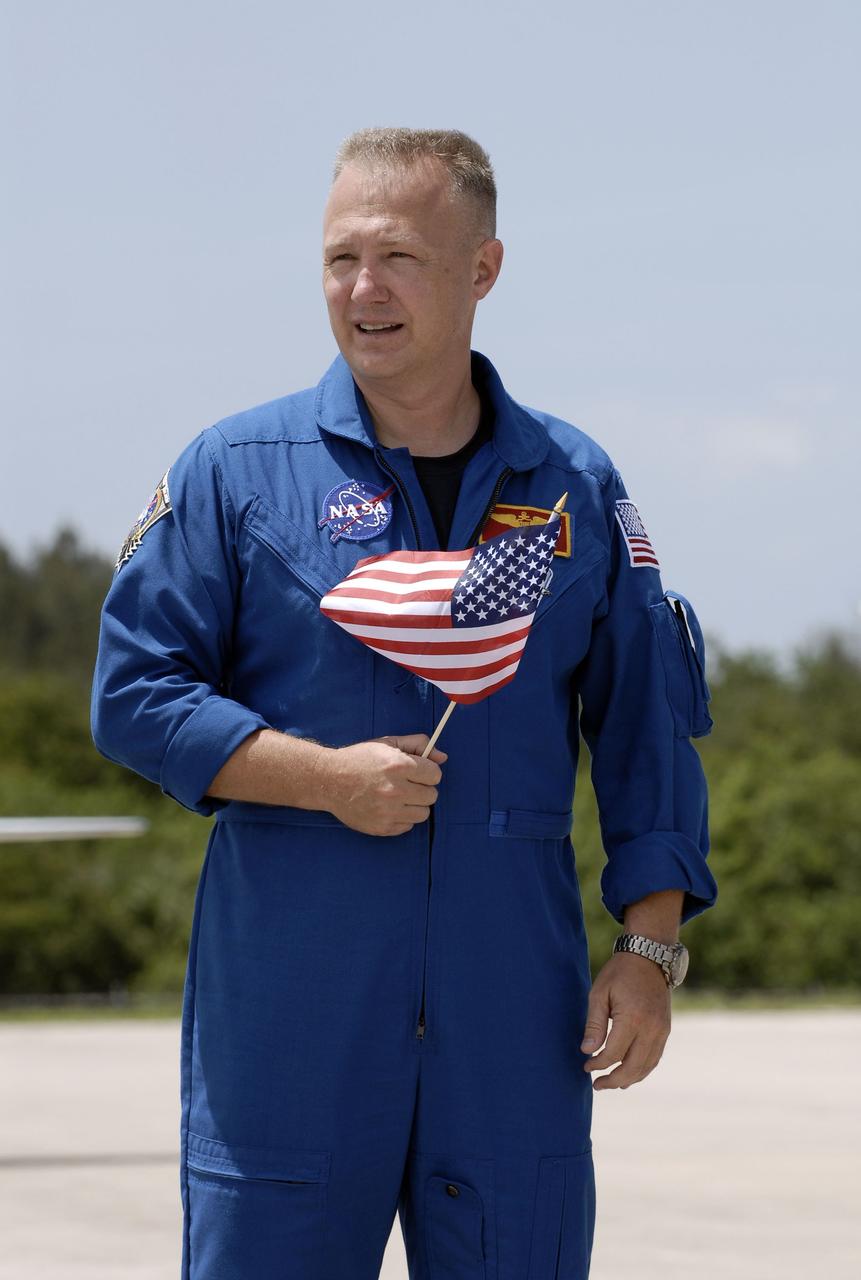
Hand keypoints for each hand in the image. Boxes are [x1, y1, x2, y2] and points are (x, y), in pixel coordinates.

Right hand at [325, 734, 446, 836]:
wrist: (329, 780)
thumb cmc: (360, 759)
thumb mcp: (388, 743)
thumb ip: (418, 745)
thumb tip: (443, 757)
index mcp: (398, 765)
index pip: (435, 775)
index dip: (427, 772)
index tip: (417, 772)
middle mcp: (395, 790)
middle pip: (432, 796)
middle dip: (422, 788)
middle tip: (405, 784)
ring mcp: (388, 811)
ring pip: (423, 814)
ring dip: (414, 805)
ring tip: (398, 796)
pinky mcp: (382, 827)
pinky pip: (408, 826)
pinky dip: (402, 818)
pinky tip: (388, 807)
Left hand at [580, 952, 670, 1089]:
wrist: (649, 958)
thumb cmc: (619, 974)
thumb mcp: (599, 993)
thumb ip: (594, 1024)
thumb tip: (587, 1051)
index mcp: (632, 1018)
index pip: (614, 1054)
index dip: (598, 1064)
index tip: (586, 1065)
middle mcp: (651, 1028)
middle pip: (632, 1067)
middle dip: (613, 1080)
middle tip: (597, 1085)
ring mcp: (662, 1031)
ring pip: (646, 1067)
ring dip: (628, 1079)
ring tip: (611, 1083)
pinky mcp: (666, 1031)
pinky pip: (655, 1058)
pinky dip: (641, 1070)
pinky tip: (629, 1074)